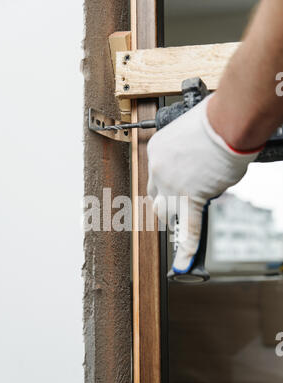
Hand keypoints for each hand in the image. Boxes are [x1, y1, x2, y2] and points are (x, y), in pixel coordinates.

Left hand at [147, 95, 261, 273]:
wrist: (226, 123)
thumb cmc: (214, 120)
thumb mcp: (190, 130)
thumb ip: (188, 151)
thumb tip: (197, 165)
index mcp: (156, 150)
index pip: (155, 176)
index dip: (165, 184)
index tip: (170, 188)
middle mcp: (158, 169)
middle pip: (156, 195)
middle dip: (165, 203)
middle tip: (175, 207)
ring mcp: (171, 185)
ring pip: (167, 212)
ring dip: (176, 219)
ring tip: (181, 229)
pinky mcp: (189, 198)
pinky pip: (188, 228)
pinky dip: (186, 247)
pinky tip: (183, 262)